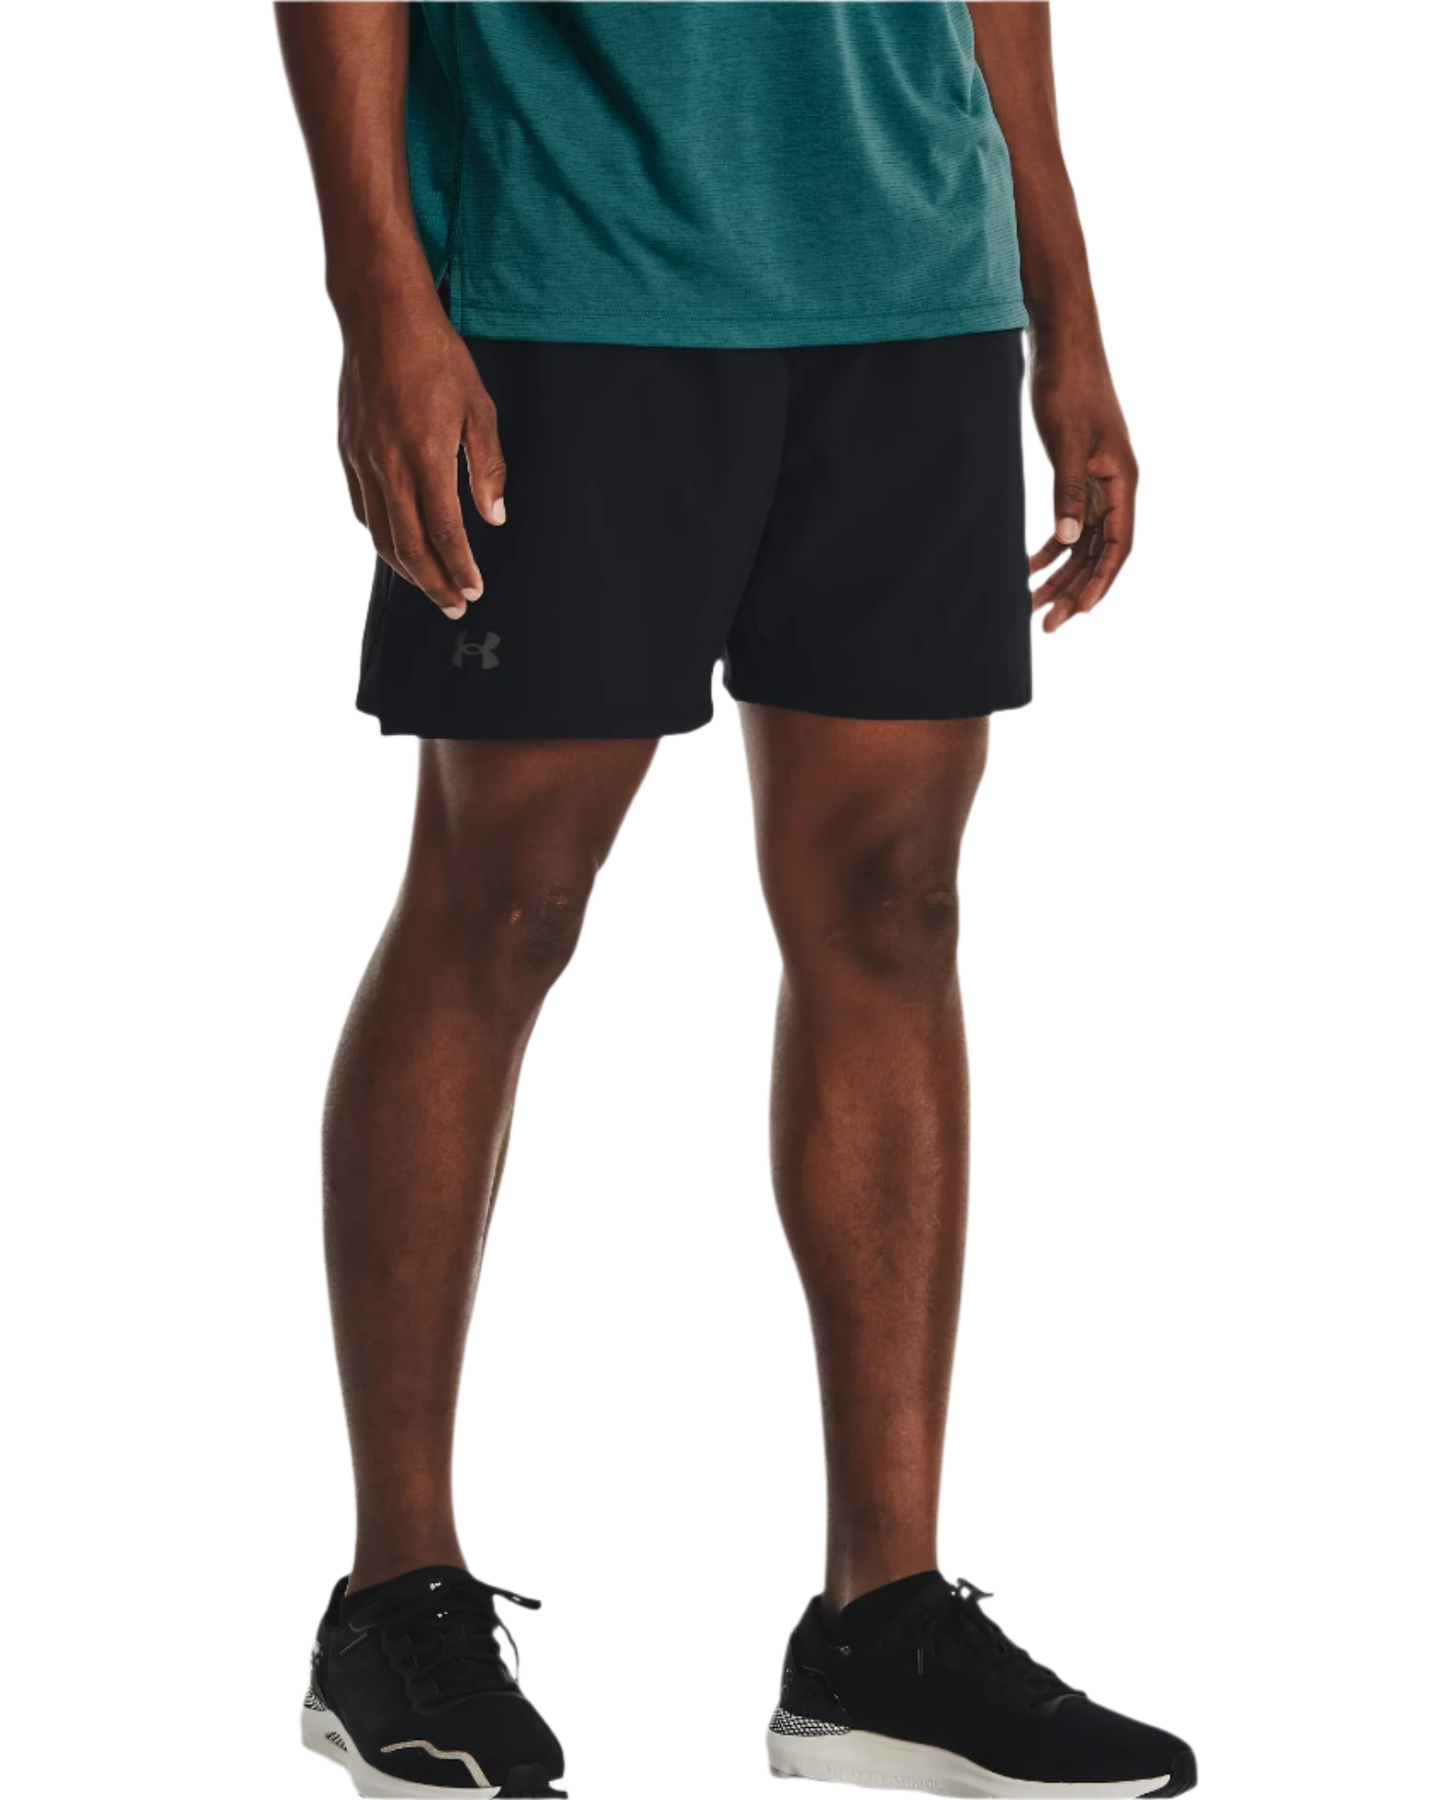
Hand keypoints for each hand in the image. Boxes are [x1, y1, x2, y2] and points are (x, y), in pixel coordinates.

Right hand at [333, 286, 506, 618]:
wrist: (379, 316)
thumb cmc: (435, 356)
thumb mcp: (478, 408)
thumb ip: (488, 468)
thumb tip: (494, 518)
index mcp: (426, 457)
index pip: (445, 532)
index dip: (460, 568)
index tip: (475, 590)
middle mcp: (389, 466)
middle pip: (410, 545)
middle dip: (434, 583)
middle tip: (454, 605)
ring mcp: (362, 461)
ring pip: (381, 534)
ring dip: (406, 569)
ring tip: (429, 586)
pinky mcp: (346, 452)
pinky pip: (360, 509)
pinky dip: (378, 537)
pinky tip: (394, 547)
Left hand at [1026, 341, 1142, 635]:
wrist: (1061, 346)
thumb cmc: (1069, 387)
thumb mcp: (1066, 440)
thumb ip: (1068, 491)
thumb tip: (1068, 540)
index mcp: (1124, 480)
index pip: (1118, 545)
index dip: (1101, 582)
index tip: (1080, 613)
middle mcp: (1116, 487)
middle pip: (1098, 553)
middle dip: (1073, 590)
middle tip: (1047, 627)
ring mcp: (1098, 483)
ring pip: (1082, 544)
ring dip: (1059, 576)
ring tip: (1033, 609)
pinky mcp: (1078, 477)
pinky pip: (1069, 525)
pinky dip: (1050, 548)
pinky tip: (1028, 568)